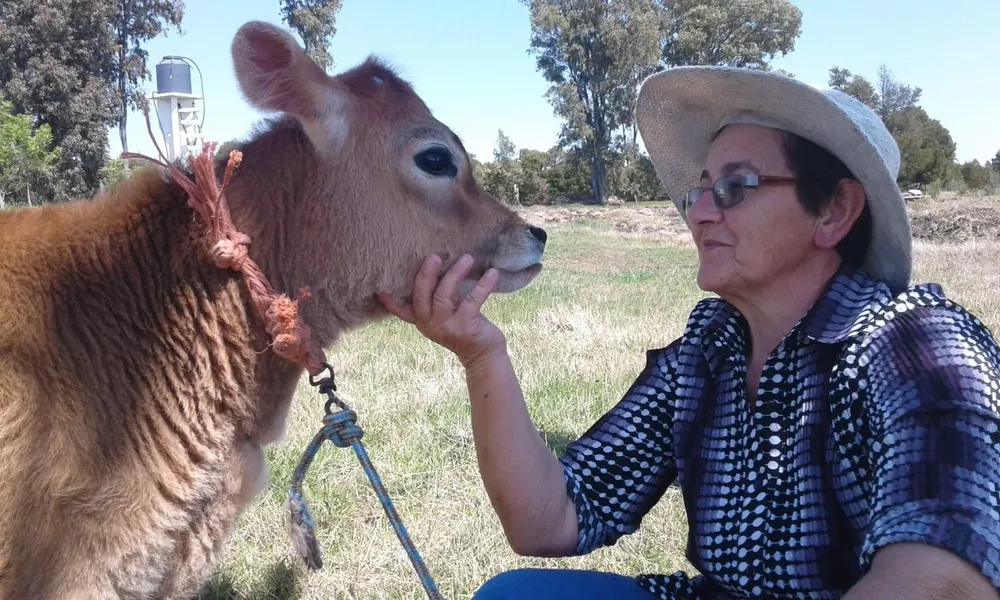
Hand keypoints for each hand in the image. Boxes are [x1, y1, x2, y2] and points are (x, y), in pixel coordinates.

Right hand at [377, 254, 506, 366]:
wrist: (483, 355)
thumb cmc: (464, 327)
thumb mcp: (444, 315)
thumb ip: (436, 299)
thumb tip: (436, 265)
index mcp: (422, 321)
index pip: (402, 311)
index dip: (390, 301)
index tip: (379, 289)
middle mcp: (430, 325)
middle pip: (422, 295)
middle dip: (427, 274)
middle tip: (435, 255)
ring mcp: (447, 327)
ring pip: (445, 295)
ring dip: (456, 273)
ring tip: (468, 258)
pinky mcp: (466, 327)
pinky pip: (473, 300)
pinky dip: (483, 285)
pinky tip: (492, 273)